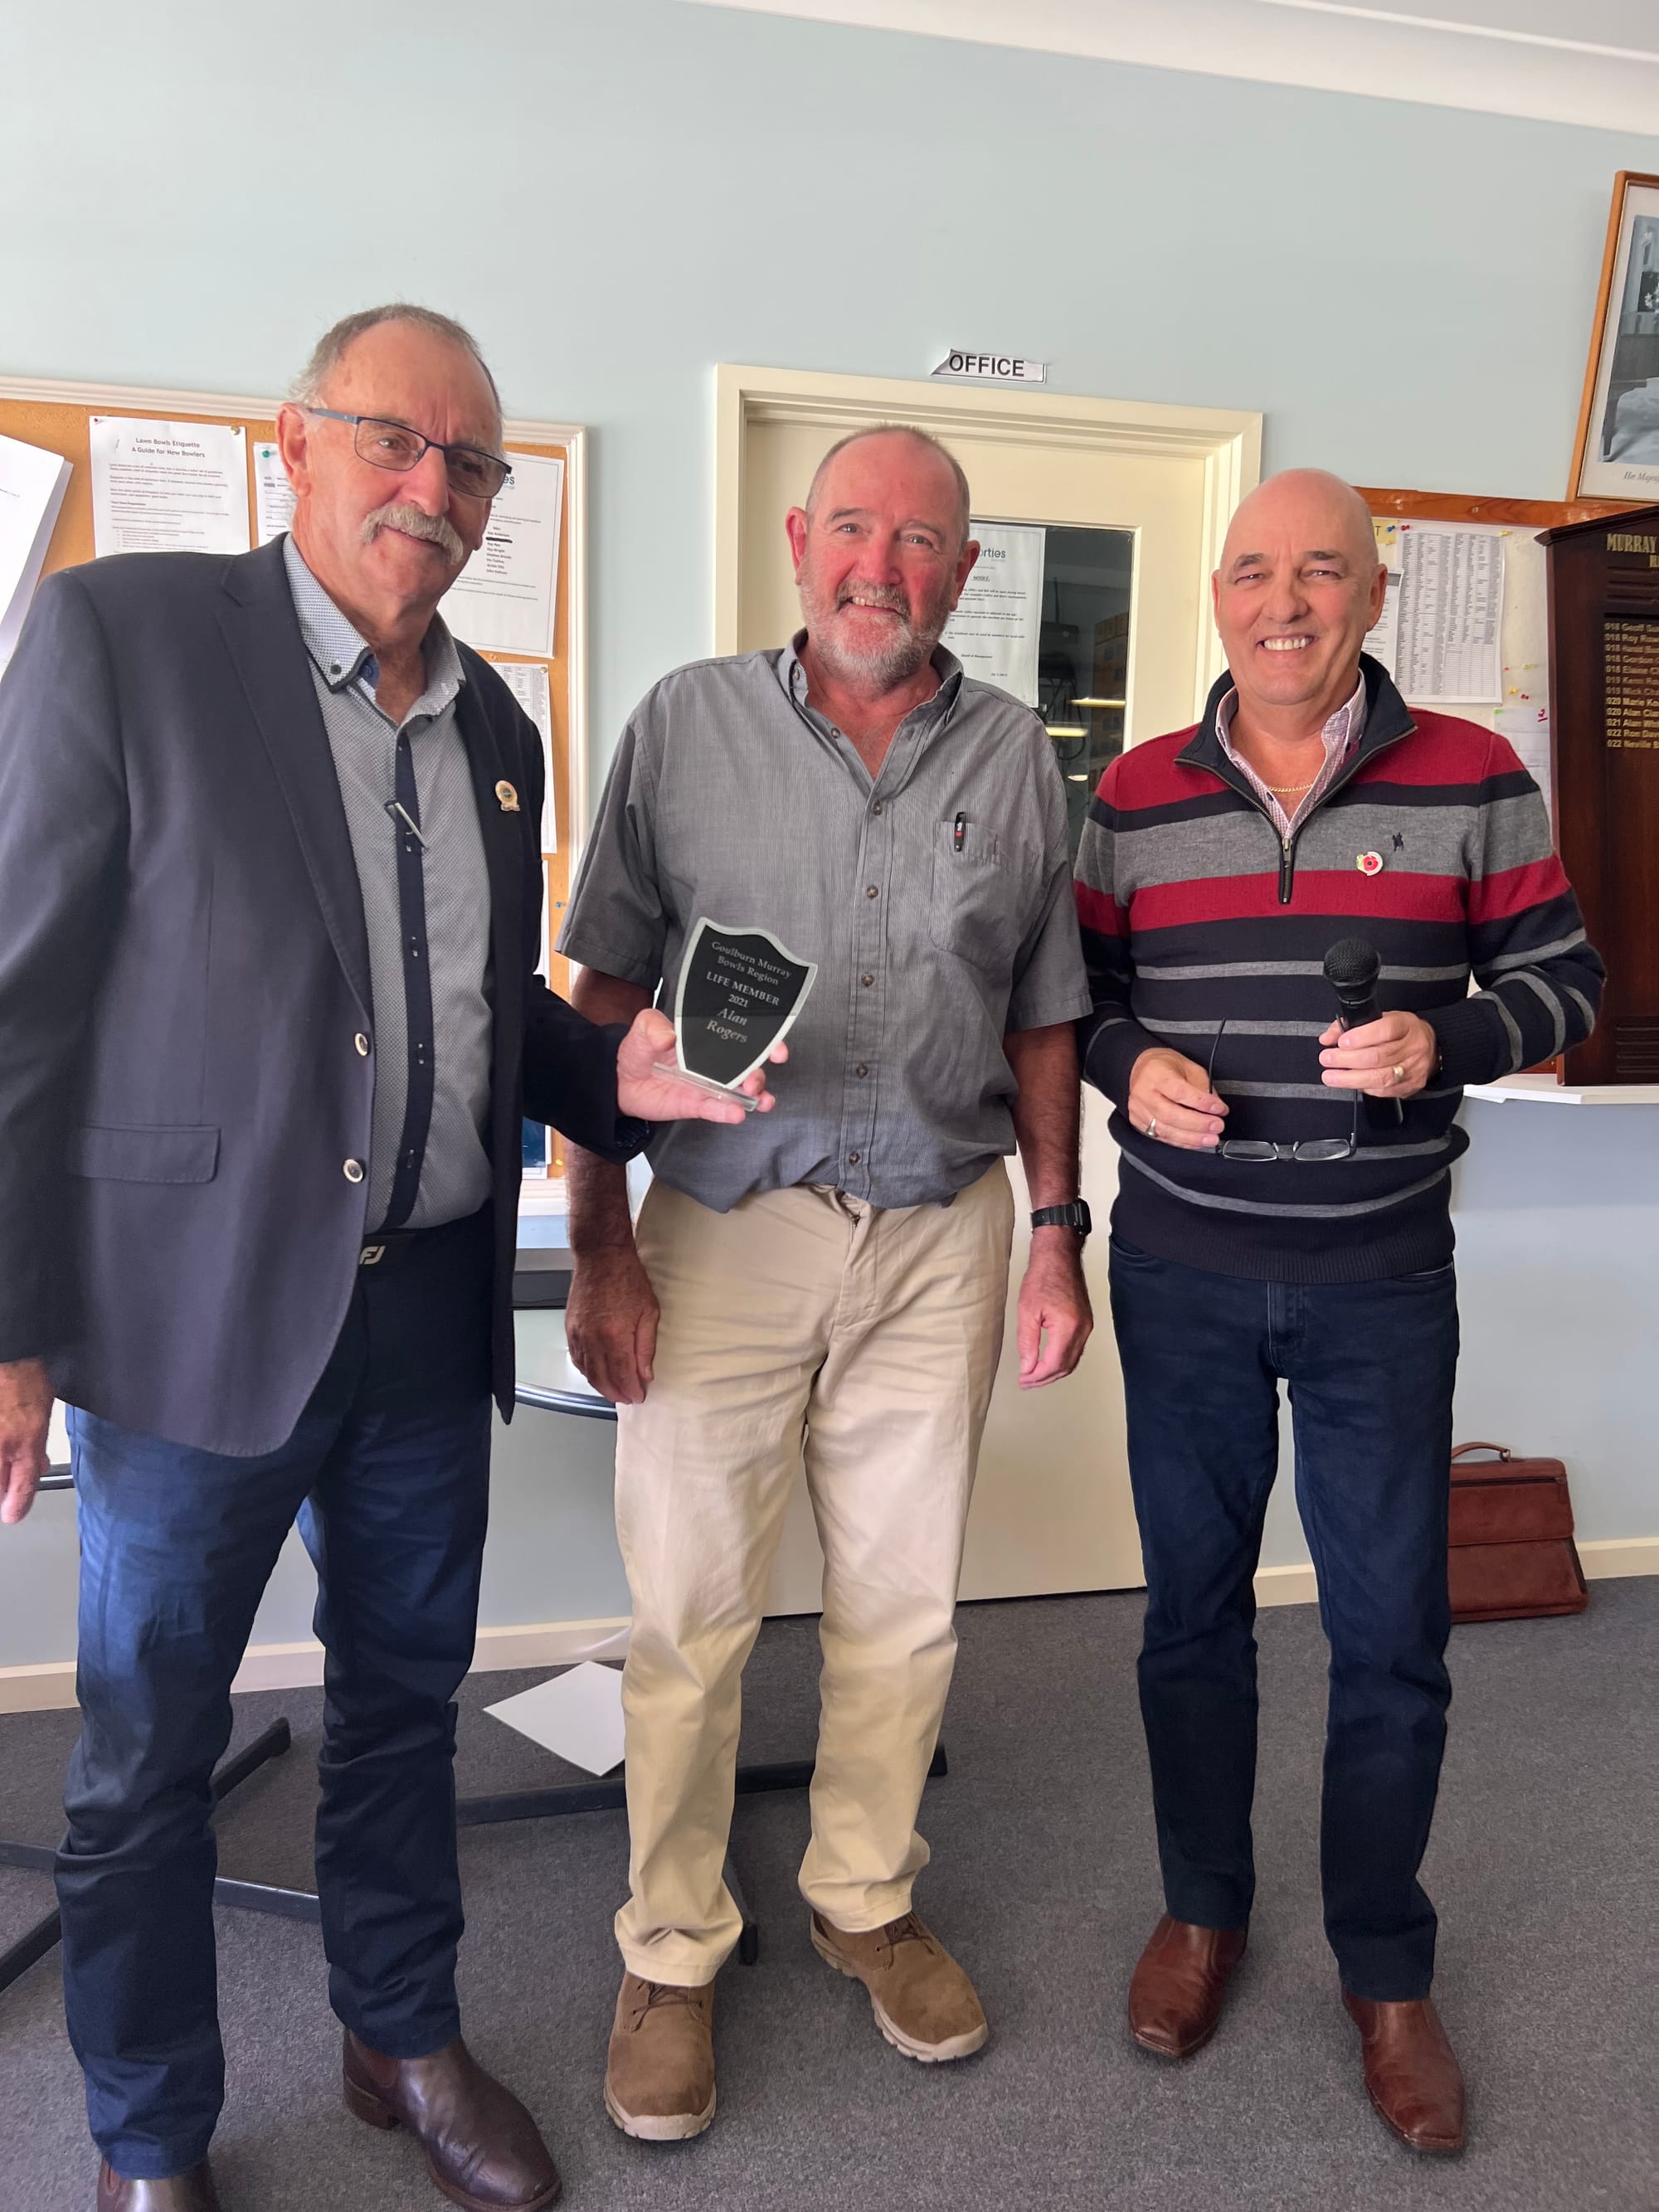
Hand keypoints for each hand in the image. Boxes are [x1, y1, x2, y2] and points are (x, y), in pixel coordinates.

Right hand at [0, 1357, 52, 1524]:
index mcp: (25, 1441)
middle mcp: (1, 1445)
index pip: (21, 1488)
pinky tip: (3, 1443)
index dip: (16, 1506)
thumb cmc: (27, 1377)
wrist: (8, 1353)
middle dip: (3, 1492)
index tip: (13, 1513)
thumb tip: (35, 1467)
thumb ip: (36, 1446)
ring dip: (0, 1470)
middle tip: (6, 1493)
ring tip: (4, 1463)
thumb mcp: (44, 1414)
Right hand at [566, 1245, 659, 1405]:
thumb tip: (645, 1373)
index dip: (632, 1390)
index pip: (623, 1375)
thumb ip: (646, 1347)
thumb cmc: (626, 1277)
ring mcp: (578, 1334)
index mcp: (614, 1335)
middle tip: (628, 1398)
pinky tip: (597, 1374)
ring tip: (615, 1391)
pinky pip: (577, 1359)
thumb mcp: (649, 1312)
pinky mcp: (570, 1329)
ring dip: (601, 1386)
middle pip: (603, 1379)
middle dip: (617, 1393)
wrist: (601, 1256)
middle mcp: (593, 1338)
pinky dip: (587, 1371)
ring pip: (587, 1372)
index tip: (639, 1396)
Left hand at [616, 1008, 784, 1123]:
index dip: (765, 1042)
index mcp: (709, 1039)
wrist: (621, 1078)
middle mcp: (715, 1063)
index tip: (776, 1048)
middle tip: (755, 1079)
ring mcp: (710, 1086)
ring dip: (755, 1095)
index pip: (743, 1037)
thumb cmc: (639, 1048)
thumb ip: (655, 1027)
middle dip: (759, 1073)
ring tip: (758, 1100)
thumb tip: (669, 1036)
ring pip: (740, 1092)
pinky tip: (738, 1114)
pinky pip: (718, 1110)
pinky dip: (728, 1112)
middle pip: (748, 1068)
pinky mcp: (699, 1105)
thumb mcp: (644, 1027)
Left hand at [1016, 1232, 1092, 1388]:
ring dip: (1054, 1371)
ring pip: (1073, 1360)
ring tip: (1034, 1375)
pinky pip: (1076, 1349)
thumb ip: (1027, 1343)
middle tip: (1026, 1381)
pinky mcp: (1085, 1322)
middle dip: (1045, 1378)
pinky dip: (1062, 1360)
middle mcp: (1082, 1329)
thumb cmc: (1043, 1276)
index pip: (1054, 1364)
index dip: (1037, 1376)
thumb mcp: (1027, 1311)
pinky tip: (1048, 1361)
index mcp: (1068, 1326)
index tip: (1023, 1380)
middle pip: (1066, 1366)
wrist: (1059, 1256)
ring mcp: (1087, 1326)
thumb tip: (1027, 1367)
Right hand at [1127, 1047, 1227, 1150]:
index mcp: (1156, 1074)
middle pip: (1171, 1115)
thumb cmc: (1164, 1066)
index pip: (1179, 1092)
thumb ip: (1203, 1086)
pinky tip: (1196, 1141)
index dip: (1201, 1103)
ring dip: (1191, 1137)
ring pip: (1166, 1130)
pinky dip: (1182, 1141)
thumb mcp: (1188, 1066)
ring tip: (1210, 1139)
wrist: (1142, 1070)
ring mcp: (1139, 1110)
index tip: (1219, 1108)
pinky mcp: (1139, 1122)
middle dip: (1198, 1124)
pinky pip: (1162, 1137)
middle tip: (1217, 1126)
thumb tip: (1216, 1108)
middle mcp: (1144, 1093)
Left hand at [1318, 1011, 1437, 1097]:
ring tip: (1331, 1076)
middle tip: (1327, 1059)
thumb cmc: (1402, 1033)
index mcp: (1406, 1026)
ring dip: (1350, 1078)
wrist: (1432, 1049)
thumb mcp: (1382, 1019)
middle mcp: (1412, 1047)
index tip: (1341, 1042)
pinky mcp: (1409, 1086)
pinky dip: (1363, 1087)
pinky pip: (1383, 1090)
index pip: (1386, 1030)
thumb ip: (1352, 1025)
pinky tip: (1350, 1082)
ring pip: (1380, 1077)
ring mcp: (1412, 1069)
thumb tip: (1328, 1037)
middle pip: (1378, 1056)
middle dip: (1347, 1059)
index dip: (1362, 1037)